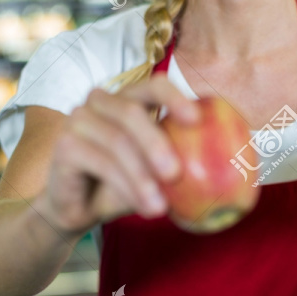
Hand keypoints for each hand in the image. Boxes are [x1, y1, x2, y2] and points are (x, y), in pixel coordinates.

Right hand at [38, 76, 200, 235]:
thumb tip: (232, 164)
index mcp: (128, 99)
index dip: (175, 98)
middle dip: (157, 143)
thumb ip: (182, 160)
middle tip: (177, 174)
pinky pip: (100, 162)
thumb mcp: (156, 172)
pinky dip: (124, 184)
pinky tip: (142, 204)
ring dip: (141, 176)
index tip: (196, 119)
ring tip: (159, 208)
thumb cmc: (123, 184)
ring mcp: (78, 119)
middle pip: (132, 112)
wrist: (78, 209)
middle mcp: (100, 101)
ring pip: (117, 141)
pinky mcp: (64, 144)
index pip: (153, 86)